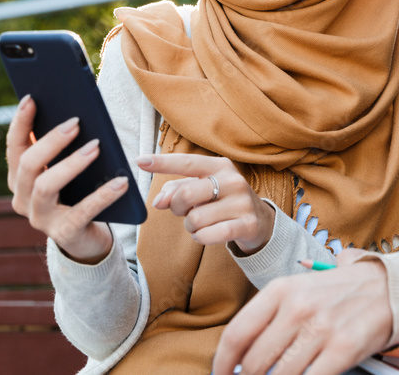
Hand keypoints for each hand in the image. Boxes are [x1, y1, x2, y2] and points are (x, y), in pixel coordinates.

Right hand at [6, 95, 129, 263]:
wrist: (88, 238)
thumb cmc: (79, 193)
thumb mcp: (69, 169)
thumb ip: (65, 148)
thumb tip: (76, 115)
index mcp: (20, 178)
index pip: (14, 147)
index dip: (21, 123)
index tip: (32, 98)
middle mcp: (23, 198)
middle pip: (28, 165)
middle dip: (50, 142)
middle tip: (75, 123)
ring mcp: (40, 218)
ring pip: (46, 187)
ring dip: (72, 164)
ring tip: (96, 147)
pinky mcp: (64, 234)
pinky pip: (82, 212)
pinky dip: (102, 196)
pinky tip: (121, 182)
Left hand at [135, 153, 275, 254]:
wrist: (259, 221)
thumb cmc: (222, 202)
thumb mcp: (203, 189)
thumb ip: (178, 190)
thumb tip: (158, 201)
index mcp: (220, 166)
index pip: (187, 162)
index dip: (162, 162)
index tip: (139, 160)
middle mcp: (233, 180)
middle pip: (186, 194)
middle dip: (177, 208)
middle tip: (185, 212)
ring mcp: (242, 202)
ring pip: (195, 219)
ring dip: (191, 227)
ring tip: (201, 224)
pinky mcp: (247, 224)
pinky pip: (209, 235)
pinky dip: (201, 238)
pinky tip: (207, 235)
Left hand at [213, 259, 392, 374]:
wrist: (389, 288)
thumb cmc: (338, 292)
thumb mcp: (299, 290)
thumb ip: (270, 318)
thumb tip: (241, 355)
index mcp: (281, 289)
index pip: (237, 334)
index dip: (222, 363)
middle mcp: (297, 308)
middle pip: (255, 362)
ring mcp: (321, 329)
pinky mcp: (342, 349)